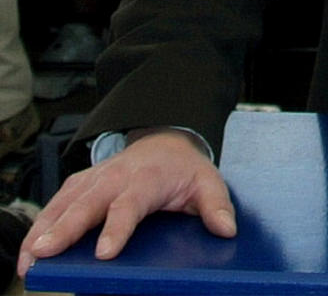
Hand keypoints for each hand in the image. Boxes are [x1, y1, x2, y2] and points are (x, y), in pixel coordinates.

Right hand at [18, 131, 235, 273]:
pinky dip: (39, 226)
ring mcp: (94, 180)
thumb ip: (216, 205)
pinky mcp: (80, 185)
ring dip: (44, 230)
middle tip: (46, 252)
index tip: (104, 253)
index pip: (129, 205)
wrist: (166, 141)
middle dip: (65, 229)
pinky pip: (55, 204)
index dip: (116, 229)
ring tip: (30, 260)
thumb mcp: (207, 182)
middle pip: (87, 204)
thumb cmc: (183, 169)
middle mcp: (115, 177)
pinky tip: (29, 252)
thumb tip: (226, 230)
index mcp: (147, 178)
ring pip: (64, 203)